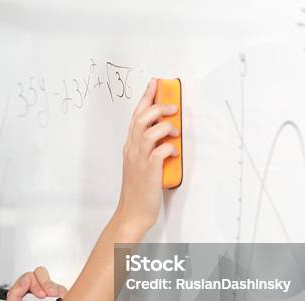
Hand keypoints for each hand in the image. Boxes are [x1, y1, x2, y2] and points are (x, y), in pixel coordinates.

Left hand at [4, 266, 67, 300]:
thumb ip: (13, 294)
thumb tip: (25, 280)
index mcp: (24, 289)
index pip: (29, 276)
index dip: (34, 284)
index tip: (38, 296)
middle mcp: (37, 287)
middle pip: (41, 272)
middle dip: (45, 283)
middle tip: (46, 296)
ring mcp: (50, 291)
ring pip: (54, 281)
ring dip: (54, 291)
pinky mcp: (62, 295)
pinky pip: (64, 290)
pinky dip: (62, 297)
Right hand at [114, 78, 179, 231]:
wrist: (133, 213)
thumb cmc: (137, 191)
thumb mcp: (140, 164)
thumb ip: (149, 148)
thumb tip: (166, 135)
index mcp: (130, 147)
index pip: (136, 116)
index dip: (145, 97)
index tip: (154, 83)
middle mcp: (133, 150)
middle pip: (141, 118)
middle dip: (157, 106)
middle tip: (172, 105)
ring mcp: (140, 160)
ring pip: (149, 132)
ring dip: (165, 127)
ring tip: (175, 130)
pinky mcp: (149, 171)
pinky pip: (160, 152)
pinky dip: (169, 148)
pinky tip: (173, 152)